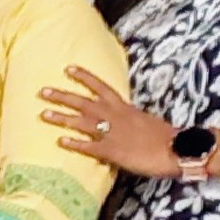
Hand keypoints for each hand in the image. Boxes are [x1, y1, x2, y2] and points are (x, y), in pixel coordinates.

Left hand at [41, 67, 181, 178]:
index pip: (102, 87)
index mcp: (125, 107)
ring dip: (62, 118)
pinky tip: (60, 142)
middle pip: (85, 102)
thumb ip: (128, 119)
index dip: (85, 77)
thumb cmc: (164, 137)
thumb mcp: (144, 121)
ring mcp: (113, 133)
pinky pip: (89, 147)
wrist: (177, 150)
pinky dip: (74, 144)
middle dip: (63, 96)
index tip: (68, 68)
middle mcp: (116, 117)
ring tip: (43, 114)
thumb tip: (119, 121)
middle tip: (42, 91)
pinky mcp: (113, 151)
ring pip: (82, 122)